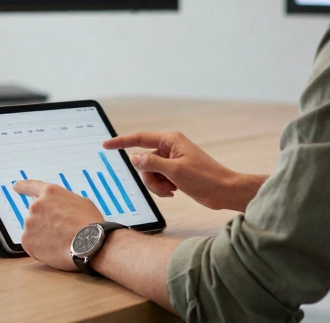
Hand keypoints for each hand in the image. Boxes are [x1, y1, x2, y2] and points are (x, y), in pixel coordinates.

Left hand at [12, 180, 102, 271]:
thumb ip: (64, 202)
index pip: (31, 186)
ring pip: (34, 230)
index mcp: (50, 192)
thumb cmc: (90, 224)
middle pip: (36, 214)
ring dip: (44, 235)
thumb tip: (60, 208)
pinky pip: (32, 244)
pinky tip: (55, 249)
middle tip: (62, 231)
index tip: (16, 186)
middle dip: (45, 221)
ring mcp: (29, 223)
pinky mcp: (27, 241)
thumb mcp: (81, 202)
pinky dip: (41, 248)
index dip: (23, 186)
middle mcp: (36, 205)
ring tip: (62, 241)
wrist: (90, 244)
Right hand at [102, 131, 265, 211]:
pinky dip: (162, 188)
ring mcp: (172, 161)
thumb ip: (152, 163)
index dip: (121, 142)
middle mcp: (170, 148)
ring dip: (156, 185)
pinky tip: (175, 191)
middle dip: (149, 177)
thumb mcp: (175, 171)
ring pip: (149, 173)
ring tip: (171, 190)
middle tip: (165, 185)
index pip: (139, 138)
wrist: (224, 190)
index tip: (106, 145)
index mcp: (170, 140)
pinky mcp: (175, 172)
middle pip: (144, 161)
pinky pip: (158, 179)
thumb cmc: (205, 178)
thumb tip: (135, 158)